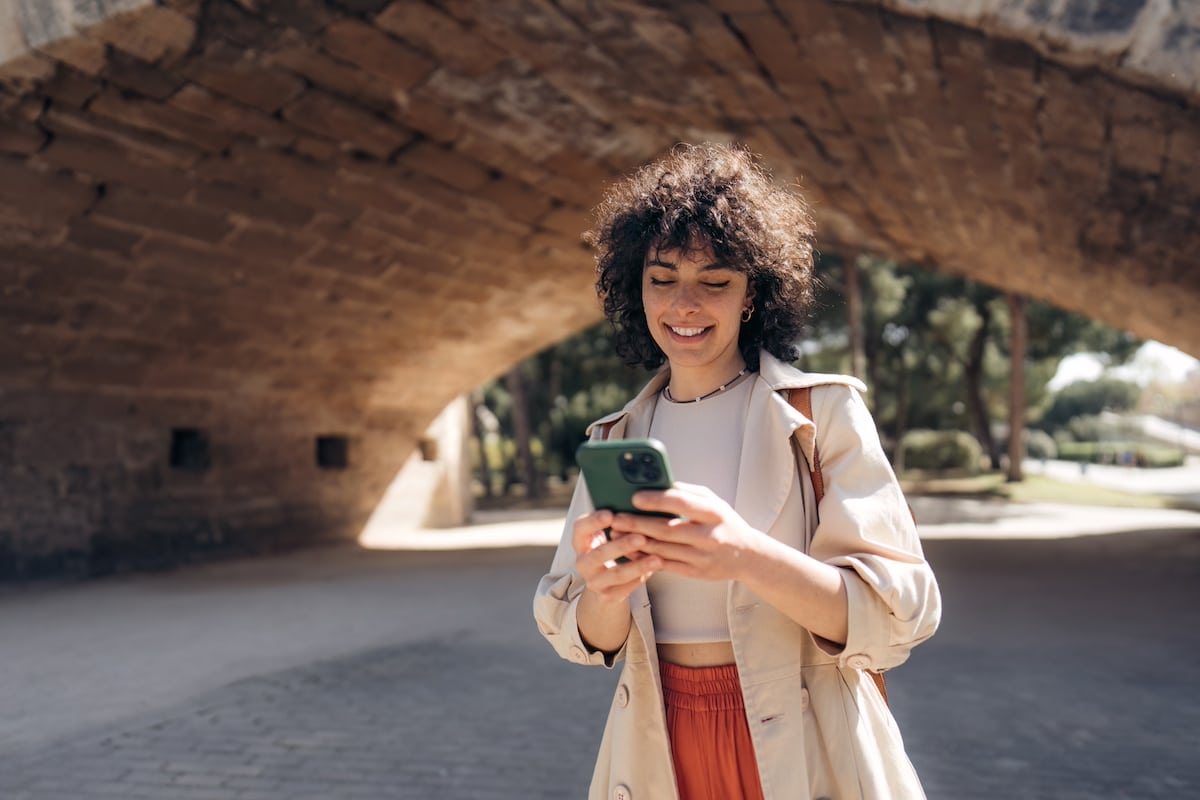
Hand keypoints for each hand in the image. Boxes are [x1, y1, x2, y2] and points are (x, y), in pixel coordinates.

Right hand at [571, 509, 661, 604]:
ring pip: (615, 574)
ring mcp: (593, 581)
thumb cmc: (611, 548)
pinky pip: (625, 589)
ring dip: (637, 566)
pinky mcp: (607, 595)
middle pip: (599, 554)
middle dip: (621, 546)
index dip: (593, 521)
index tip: (611, 514)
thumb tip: (643, 501)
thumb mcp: (608, 534)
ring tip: (657, 559)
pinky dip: (640, 579)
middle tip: (641, 537)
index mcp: (581, 542)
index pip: (580, 529)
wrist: (605, 583)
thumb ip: (618, 522)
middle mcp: (583, 562)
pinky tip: (654, 570)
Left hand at [613, 482, 765, 581]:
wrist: (746, 555)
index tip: (634, 497)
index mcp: (714, 513)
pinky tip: (630, 550)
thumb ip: (688, 492)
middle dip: (638, 523)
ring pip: (662, 549)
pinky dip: (645, 558)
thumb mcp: (714, 501)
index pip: (682, 504)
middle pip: (667, 529)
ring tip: (617, 533)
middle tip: (616, 517)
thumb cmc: (724, 522)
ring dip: (636, 541)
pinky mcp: (696, 573)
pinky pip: (665, 565)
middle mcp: (709, 536)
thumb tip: (659, 484)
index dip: (657, 500)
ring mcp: (702, 557)